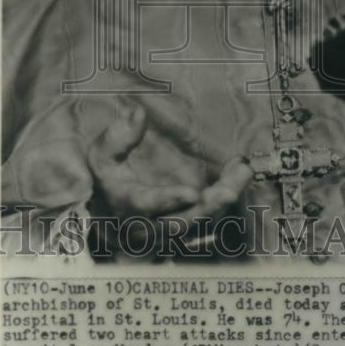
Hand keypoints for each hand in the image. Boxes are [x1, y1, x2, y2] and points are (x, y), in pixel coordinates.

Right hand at [87, 100, 251, 255]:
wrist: (114, 223)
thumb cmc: (109, 183)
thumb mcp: (102, 159)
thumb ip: (118, 138)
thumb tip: (138, 113)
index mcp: (129, 206)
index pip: (148, 205)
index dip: (169, 200)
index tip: (191, 193)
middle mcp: (152, 226)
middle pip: (184, 220)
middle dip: (209, 207)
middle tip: (229, 191)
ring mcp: (174, 232)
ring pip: (203, 220)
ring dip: (224, 198)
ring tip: (242, 171)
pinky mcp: (190, 230)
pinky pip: (213, 217)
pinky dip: (227, 197)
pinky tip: (240, 173)